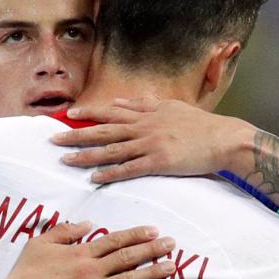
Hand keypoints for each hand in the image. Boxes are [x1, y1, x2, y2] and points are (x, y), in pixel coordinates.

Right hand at [0, 221, 175, 278]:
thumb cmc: (25, 273)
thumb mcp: (40, 243)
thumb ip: (65, 231)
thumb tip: (88, 224)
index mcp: (80, 252)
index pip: (115, 240)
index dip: (136, 235)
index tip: (154, 230)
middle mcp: (91, 270)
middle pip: (128, 257)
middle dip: (152, 249)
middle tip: (172, 245)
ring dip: (152, 272)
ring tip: (170, 267)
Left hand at [53, 98, 251, 182]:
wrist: (224, 139)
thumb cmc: (201, 125)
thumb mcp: (171, 107)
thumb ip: (144, 104)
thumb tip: (120, 101)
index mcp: (147, 114)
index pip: (111, 112)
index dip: (89, 113)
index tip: (69, 115)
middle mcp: (144, 127)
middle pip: (104, 130)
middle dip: (76, 134)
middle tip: (53, 139)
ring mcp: (150, 145)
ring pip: (111, 150)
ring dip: (86, 155)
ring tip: (65, 160)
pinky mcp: (158, 163)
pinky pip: (128, 169)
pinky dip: (110, 173)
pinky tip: (94, 177)